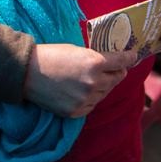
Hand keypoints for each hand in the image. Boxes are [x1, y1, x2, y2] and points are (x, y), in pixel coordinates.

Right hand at [23, 44, 137, 117]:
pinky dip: (92, 98)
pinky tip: (83, 91)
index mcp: (94, 63)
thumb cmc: (51, 55)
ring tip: (94, 80)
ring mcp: (85, 99)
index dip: (129, 58)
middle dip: (117, 72)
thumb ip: (96, 57)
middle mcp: (93, 83)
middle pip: (117, 79)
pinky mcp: (75, 112)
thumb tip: (112, 62)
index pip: (122, 62)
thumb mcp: (77, 49)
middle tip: (114, 68)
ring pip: (105, 93)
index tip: (133, 56)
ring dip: (104, 86)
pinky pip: (92, 105)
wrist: (27, 73)